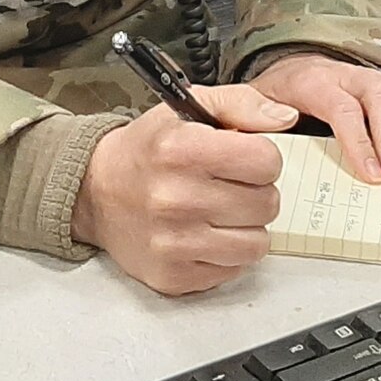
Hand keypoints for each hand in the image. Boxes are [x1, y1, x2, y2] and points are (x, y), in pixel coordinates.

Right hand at [72, 83, 295, 295]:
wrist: (96, 192)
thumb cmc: (148, 149)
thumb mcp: (190, 107)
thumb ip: (243, 104)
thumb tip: (285, 117)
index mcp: (181, 150)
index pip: (266, 161)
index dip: (262, 158)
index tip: (245, 159)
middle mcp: (175, 198)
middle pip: (266, 203)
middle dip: (256, 191)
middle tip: (231, 185)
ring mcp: (172, 243)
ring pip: (256, 244)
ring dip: (246, 226)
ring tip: (222, 211)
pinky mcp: (172, 276)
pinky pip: (233, 270)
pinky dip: (227, 253)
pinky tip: (205, 233)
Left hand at [249, 53, 380, 185]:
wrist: (291, 65)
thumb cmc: (278, 91)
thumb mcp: (254, 99)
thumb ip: (256, 112)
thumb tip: (280, 123)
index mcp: (315, 80)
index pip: (343, 107)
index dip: (361, 142)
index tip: (372, 174)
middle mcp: (348, 76)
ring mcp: (371, 81)